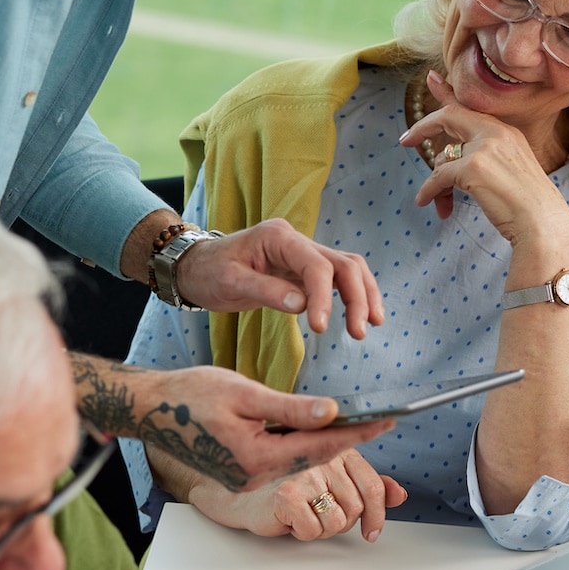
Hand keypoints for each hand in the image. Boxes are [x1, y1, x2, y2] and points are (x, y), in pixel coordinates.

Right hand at [71, 355, 392, 493]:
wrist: (149, 410)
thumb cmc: (190, 395)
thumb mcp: (244, 394)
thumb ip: (289, 407)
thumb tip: (332, 412)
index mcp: (256, 459)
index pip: (320, 447)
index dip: (357, 433)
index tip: (387, 421)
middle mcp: (255, 477)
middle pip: (314, 459)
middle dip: (348, 440)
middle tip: (382, 421)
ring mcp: (247, 480)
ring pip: (299, 462)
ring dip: (327, 444)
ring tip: (358, 424)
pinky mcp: (242, 474)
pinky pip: (281, 461)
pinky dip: (302, 447)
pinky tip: (317, 430)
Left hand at [174, 219, 382, 338]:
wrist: (198, 267)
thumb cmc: (209, 271)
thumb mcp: (230, 282)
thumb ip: (266, 291)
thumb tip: (302, 306)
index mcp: (278, 237)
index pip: (315, 265)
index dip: (324, 296)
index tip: (321, 328)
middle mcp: (296, 241)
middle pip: (343, 264)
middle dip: (357, 297)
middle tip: (358, 332)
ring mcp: (303, 254)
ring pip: (348, 269)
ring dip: (363, 295)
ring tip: (370, 325)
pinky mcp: (304, 270)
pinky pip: (337, 279)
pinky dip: (353, 295)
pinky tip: (362, 316)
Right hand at [185, 449, 406, 542]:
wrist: (229, 487)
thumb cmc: (276, 483)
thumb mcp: (326, 479)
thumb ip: (364, 484)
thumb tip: (399, 494)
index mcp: (334, 450)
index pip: (371, 485)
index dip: (378, 513)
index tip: (373, 531)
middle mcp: (320, 458)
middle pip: (355, 508)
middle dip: (340, 522)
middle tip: (316, 516)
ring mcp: (303, 474)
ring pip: (336, 522)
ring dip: (320, 529)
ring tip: (301, 516)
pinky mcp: (285, 495)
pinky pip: (312, 530)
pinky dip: (301, 532)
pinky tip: (287, 520)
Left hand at [400, 70, 568, 251]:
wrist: (543, 223)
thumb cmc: (527, 204)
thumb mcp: (509, 169)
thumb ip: (484, 157)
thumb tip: (446, 160)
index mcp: (507, 131)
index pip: (471, 106)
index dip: (447, 92)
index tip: (431, 78)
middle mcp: (496, 133)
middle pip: (449, 117)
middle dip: (423, 128)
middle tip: (405, 141)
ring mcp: (484, 148)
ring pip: (443, 158)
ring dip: (435, 183)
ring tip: (437, 202)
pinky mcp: (472, 168)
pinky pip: (438, 178)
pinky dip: (429, 192)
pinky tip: (427, 203)